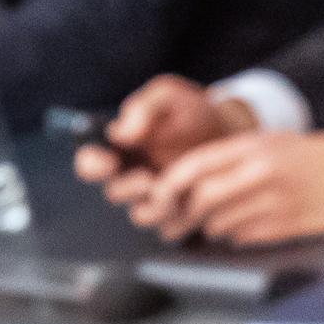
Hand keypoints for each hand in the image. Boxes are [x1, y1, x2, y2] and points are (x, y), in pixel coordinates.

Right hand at [75, 74, 256, 206]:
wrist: (233, 132)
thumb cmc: (194, 112)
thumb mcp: (170, 97)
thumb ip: (144, 107)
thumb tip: (121, 131)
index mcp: (120, 150)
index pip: (90, 163)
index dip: (91, 164)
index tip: (106, 161)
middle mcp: (132, 178)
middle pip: (114, 193)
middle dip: (127, 188)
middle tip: (147, 179)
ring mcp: (156, 199)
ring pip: (143, 215)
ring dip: (156, 207)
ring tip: (176, 192)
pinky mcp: (181, 215)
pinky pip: (174, 227)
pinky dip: (184, 218)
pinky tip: (200, 203)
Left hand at [138, 131, 323, 246]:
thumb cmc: (322, 156)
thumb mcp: (276, 143)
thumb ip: (235, 159)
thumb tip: (192, 183)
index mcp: (255, 146)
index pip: (192, 166)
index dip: (167, 187)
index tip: (158, 198)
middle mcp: (260, 172)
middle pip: (200, 199)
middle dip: (183, 215)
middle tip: (176, 223)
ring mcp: (274, 201)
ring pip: (218, 223)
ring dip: (210, 228)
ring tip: (216, 224)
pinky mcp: (286, 226)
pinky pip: (242, 237)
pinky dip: (236, 236)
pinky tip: (247, 227)